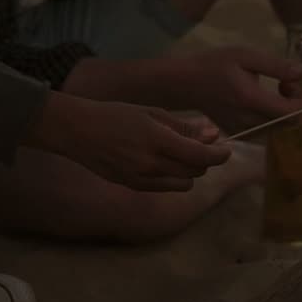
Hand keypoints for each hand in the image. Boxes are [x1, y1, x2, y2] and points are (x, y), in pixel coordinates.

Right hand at [30, 93, 231, 191]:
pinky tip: (165, 164)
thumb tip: (213, 134)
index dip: (220, 154)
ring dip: (190, 171)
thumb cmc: (116, 115)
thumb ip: (184, 127)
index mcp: (158, 141)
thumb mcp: (153, 113)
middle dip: (206, 160)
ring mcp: (141, 178)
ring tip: (183, 155)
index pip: (202, 156)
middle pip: (196, 171)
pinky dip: (173, 179)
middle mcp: (151, 164)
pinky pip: (165, 188)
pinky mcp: (132, 186)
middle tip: (205, 147)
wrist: (76, 130)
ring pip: (183, 184)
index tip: (225, 148)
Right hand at [174, 47, 301, 132]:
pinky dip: (272, 116)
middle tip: (284, 83)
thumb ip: (277, 66)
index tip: (298, 84)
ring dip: (284, 110)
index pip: (292, 113)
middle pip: (290, 122)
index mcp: (251, 100)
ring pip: (280, 126)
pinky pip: (267, 129)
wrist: (186, 83)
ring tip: (272, 90)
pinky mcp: (240, 134)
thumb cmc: (216, 64)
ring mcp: (243, 130)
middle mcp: (248, 120)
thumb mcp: (246, 56)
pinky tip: (261, 100)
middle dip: (295, 103)